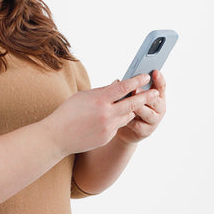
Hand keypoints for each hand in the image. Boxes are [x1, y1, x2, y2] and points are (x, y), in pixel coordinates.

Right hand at [44, 74, 160, 155]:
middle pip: (132, 103)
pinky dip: (116, 120)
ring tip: (133, 103)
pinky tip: (108, 119)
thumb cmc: (67, 113)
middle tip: (156, 92)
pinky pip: (117, 126)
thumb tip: (117, 85)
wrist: (57, 137)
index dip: (136, 81)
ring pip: (127, 116)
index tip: (145, 76)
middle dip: (146, 96)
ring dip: (130, 109)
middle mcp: (106, 114)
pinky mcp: (107, 137)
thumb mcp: (83, 96)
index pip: (123, 87)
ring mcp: (108, 127)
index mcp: (99, 100)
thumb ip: (102, 91)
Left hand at [114, 70, 166, 144]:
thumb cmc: (129, 106)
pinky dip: (130, 120)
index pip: (161, 86)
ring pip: (148, 113)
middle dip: (145, 94)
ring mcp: (154, 120)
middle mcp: (160, 107)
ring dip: (138, 108)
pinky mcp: (146, 131)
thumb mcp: (132, 96)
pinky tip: (122, 117)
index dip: (159, 79)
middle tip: (135, 90)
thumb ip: (132, 88)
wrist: (126, 128)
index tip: (154, 71)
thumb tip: (122, 80)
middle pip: (155, 100)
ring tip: (129, 103)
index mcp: (158, 95)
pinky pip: (138, 125)